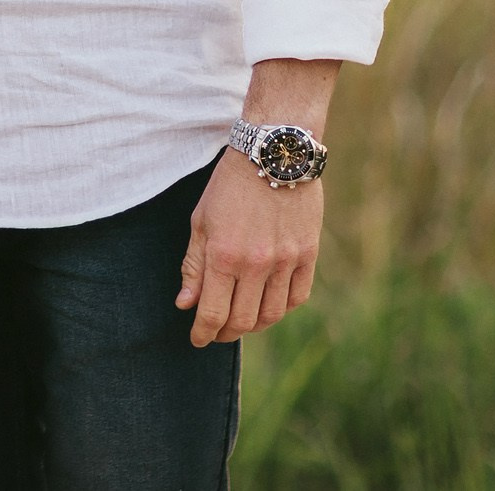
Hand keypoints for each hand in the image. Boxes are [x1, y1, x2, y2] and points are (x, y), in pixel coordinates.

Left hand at [175, 150, 320, 345]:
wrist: (273, 153)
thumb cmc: (230, 186)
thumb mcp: (201, 221)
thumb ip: (194, 266)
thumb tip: (186, 304)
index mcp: (224, 256)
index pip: (213, 313)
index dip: (203, 333)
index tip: (197, 340)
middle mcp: (257, 264)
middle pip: (243, 320)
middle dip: (226, 333)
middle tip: (217, 332)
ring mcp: (286, 261)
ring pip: (272, 314)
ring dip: (254, 325)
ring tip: (241, 321)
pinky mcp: (308, 254)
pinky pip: (297, 297)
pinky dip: (282, 308)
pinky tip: (269, 305)